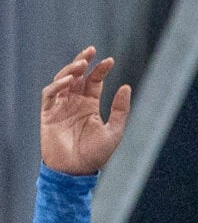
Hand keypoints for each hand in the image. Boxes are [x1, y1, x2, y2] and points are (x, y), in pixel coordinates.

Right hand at [39, 49, 130, 175]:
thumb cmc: (96, 154)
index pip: (93, 81)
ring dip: (70, 70)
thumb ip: (120, 110)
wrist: (76, 171)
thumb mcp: (114, 131)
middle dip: (82, 62)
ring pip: (62, 81)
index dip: (100, 70)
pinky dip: (58, 85)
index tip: (109, 60)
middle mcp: (74, 103)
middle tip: (90, 51)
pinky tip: (70, 80)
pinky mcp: (47, 113)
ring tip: (81, 62)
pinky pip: (50, 94)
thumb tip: (126, 86)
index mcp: (89, 105)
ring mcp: (60, 107)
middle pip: (76, 76)